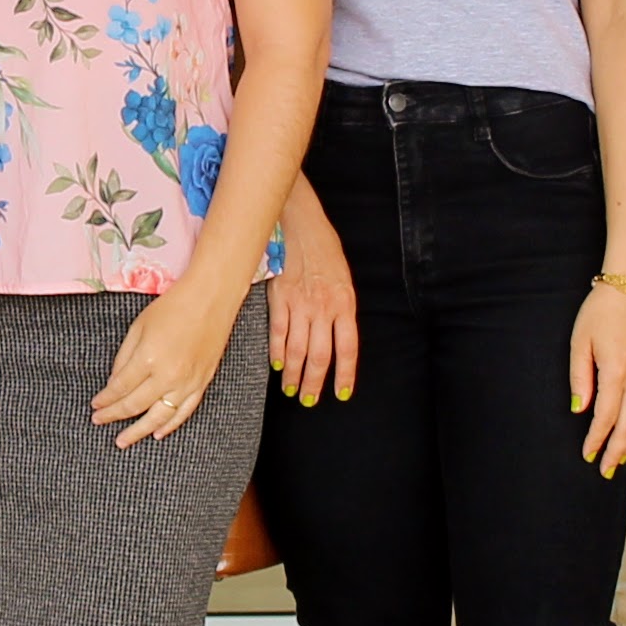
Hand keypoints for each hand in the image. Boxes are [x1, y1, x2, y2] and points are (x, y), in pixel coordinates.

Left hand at [93, 281, 242, 447]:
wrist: (211, 299)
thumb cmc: (173, 307)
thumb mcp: (138, 327)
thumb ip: (123, 358)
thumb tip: (114, 384)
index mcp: (148, 358)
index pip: (120, 388)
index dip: (105, 399)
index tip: (95, 406)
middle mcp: (168, 375)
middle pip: (135, 405)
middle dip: (114, 415)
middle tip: (99, 422)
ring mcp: (187, 382)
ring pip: (159, 416)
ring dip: (139, 430)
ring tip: (122, 440)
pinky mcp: (202, 383)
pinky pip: (184, 411)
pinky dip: (170, 425)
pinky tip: (157, 433)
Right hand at [271, 194, 358, 403]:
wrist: (300, 224)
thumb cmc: (324, 250)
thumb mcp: (343, 280)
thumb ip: (340, 309)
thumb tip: (336, 338)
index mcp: (345, 304)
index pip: (348, 348)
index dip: (345, 375)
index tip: (341, 394)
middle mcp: (324, 308)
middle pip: (320, 356)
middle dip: (315, 383)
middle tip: (309, 401)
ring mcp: (300, 305)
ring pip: (298, 350)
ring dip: (294, 374)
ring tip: (291, 390)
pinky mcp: (279, 299)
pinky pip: (279, 333)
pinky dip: (277, 353)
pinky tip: (277, 366)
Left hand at [570, 282, 625, 471]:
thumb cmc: (602, 309)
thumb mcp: (580, 342)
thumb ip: (580, 378)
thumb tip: (581, 409)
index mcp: (617, 371)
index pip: (607, 417)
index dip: (596, 440)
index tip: (587, 454)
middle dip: (617, 450)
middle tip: (605, 468)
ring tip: (621, 458)